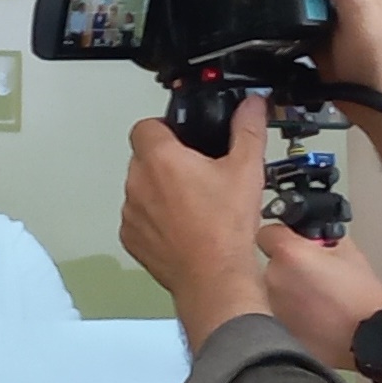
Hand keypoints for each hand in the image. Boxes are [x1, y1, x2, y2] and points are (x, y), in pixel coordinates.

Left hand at [120, 96, 274, 343]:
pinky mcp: (131, 238)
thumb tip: (251, 105)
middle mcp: (137, 183)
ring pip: (140, 187)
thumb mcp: (246, 169)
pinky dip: (155, 217)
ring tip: (193, 202)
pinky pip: (138, 217)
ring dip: (159, 189)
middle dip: (167, 159)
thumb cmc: (225, 229)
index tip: (183, 136)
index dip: (165, 126)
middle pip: (144, 156)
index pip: (146, 125)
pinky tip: (182, 224)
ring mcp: (130, 213)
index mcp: (160, 159)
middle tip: (196, 172)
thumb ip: (248, 129)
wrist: (214, 277)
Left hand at [259, 228, 381, 372]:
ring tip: (321, 296)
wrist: (369, 340)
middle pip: (273, 262)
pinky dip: (294, 309)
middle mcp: (274, 279)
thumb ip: (323, 237)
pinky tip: (317, 313)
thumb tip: (314, 234)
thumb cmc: (362, 299)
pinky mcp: (277, 326)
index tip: (296, 240)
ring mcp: (273, 305)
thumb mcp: (348, 252)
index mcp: (289, 254)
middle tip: (316, 271)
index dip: (284, 235)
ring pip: (276, 287)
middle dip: (291, 264)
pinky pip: (281, 309)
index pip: (268, 233)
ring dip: (291, 288)